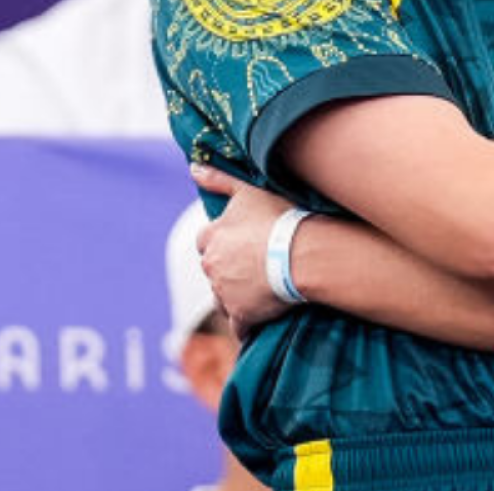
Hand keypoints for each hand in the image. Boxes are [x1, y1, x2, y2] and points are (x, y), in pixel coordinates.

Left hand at [189, 164, 300, 335]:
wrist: (301, 253)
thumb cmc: (279, 218)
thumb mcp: (247, 191)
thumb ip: (218, 179)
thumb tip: (192, 168)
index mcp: (211, 237)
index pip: (204, 241)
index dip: (220, 241)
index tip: (239, 243)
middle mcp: (212, 265)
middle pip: (213, 270)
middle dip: (227, 269)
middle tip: (254, 265)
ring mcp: (225, 292)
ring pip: (222, 297)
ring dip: (235, 295)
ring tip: (260, 290)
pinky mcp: (241, 314)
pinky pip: (239, 326)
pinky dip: (246, 325)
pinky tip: (259, 321)